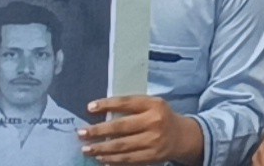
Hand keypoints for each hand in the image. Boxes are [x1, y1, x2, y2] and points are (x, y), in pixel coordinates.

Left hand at [80, 96, 201, 164]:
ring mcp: (154, 141)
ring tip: (86, 149)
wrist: (182, 136)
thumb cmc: (160, 118)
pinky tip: (101, 158)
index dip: (107, 105)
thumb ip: (132, 108)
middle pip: (121, 127)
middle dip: (98, 131)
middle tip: (81, 133)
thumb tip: (101, 114)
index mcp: (154, 105)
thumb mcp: (152, 106)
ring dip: (101, 148)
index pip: (127, 103)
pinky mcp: (152, 156)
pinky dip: (112, 160)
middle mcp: (155, 122)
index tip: (89, 108)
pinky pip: (128, 159)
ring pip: (122, 146)